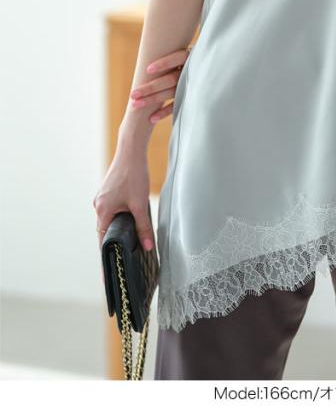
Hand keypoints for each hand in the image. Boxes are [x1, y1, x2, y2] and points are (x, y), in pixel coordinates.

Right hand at [93, 138, 153, 254]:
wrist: (131, 150)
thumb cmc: (134, 175)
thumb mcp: (141, 204)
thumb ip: (143, 227)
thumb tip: (147, 247)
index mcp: (102, 211)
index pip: (103, 241)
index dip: (107, 257)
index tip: (107, 275)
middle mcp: (98, 205)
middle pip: (106, 231)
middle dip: (115, 243)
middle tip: (125, 260)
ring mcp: (102, 198)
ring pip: (110, 219)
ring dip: (119, 228)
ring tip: (130, 242)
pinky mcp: (108, 192)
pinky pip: (112, 210)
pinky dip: (120, 217)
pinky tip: (131, 219)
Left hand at [129, 46, 191, 123]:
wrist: (209, 71)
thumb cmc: (186, 58)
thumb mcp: (184, 52)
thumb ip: (170, 55)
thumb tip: (146, 61)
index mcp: (190, 56)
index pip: (178, 58)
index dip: (164, 64)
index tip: (148, 70)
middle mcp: (192, 70)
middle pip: (170, 79)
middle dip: (151, 87)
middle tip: (133, 94)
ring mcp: (192, 84)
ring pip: (171, 93)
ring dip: (152, 100)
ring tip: (135, 105)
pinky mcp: (191, 96)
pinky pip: (178, 105)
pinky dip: (165, 112)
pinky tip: (152, 118)